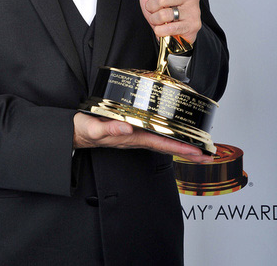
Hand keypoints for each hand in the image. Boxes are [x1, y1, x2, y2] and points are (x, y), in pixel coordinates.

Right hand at [73, 113, 209, 161]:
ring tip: (198, 147)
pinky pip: (153, 134)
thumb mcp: (92, 128)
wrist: (73, 132)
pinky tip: (175, 134)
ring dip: (180, 144)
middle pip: (166, 145)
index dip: (180, 147)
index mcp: (130, 137)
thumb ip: (107, 129)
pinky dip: (167, 135)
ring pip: (162, 140)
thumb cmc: (82, 130)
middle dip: (187, 150)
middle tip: (208, 155)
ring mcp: (133, 135)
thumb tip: (125, 129)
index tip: (198, 152)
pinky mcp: (130, 128)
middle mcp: (135, 138)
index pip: (160, 143)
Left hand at [138, 0, 200, 44]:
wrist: (176, 29)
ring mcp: (193, 10)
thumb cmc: (166, 7)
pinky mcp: (193, 25)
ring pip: (164, 14)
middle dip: (150, 6)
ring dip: (154, 19)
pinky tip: (161, 28)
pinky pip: (169, 29)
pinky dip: (160, 30)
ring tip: (157, 19)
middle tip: (152, 9)